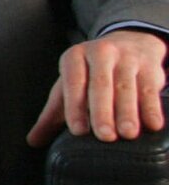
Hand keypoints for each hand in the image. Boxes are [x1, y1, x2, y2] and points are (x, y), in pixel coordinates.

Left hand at [27, 28, 166, 146]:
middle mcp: (100, 53)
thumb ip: (52, 114)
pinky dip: (152, 107)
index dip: (75, 107)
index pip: (73, 83)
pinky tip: (152, 125)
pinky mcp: (150, 66)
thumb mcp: (70, 86)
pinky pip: (150, 88)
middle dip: (102, 112)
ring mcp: (127, 58)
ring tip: (128, 134)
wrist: (130, 43)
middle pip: (101, 85)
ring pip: (127, 87)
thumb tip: (32, 141)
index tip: (78, 131)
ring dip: (128, 112)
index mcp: (74, 57)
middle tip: (105, 136)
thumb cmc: (92, 73)